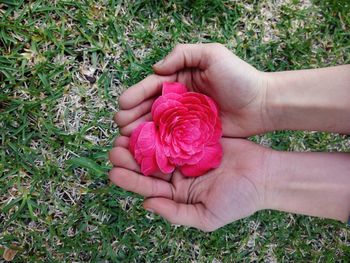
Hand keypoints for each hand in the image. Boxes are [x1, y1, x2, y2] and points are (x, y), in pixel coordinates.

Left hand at [109, 137, 269, 231]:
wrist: (265, 176)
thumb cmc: (239, 200)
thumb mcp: (206, 216)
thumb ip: (176, 213)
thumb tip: (146, 205)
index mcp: (178, 193)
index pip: (149, 187)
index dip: (130, 180)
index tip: (113, 171)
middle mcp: (179, 174)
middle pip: (149, 166)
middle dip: (131, 158)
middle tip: (114, 148)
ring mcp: (187, 154)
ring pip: (159, 147)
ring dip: (142, 141)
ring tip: (125, 133)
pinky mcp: (197, 138)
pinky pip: (177, 132)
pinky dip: (163, 128)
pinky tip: (150, 121)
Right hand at [115, 43, 272, 137]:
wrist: (263, 104)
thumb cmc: (239, 78)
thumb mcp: (212, 54)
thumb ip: (183, 55)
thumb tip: (156, 68)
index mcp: (181, 79)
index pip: (153, 86)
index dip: (136, 94)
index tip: (122, 104)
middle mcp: (180, 99)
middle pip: (151, 107)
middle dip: (133, 115)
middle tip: (120, 125)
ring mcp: (186, 118)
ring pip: (158, 124)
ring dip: (141, 130)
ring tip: (126, 138)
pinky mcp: (194, 134)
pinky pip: (172, 138)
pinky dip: (158, 142)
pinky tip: (146, 148)